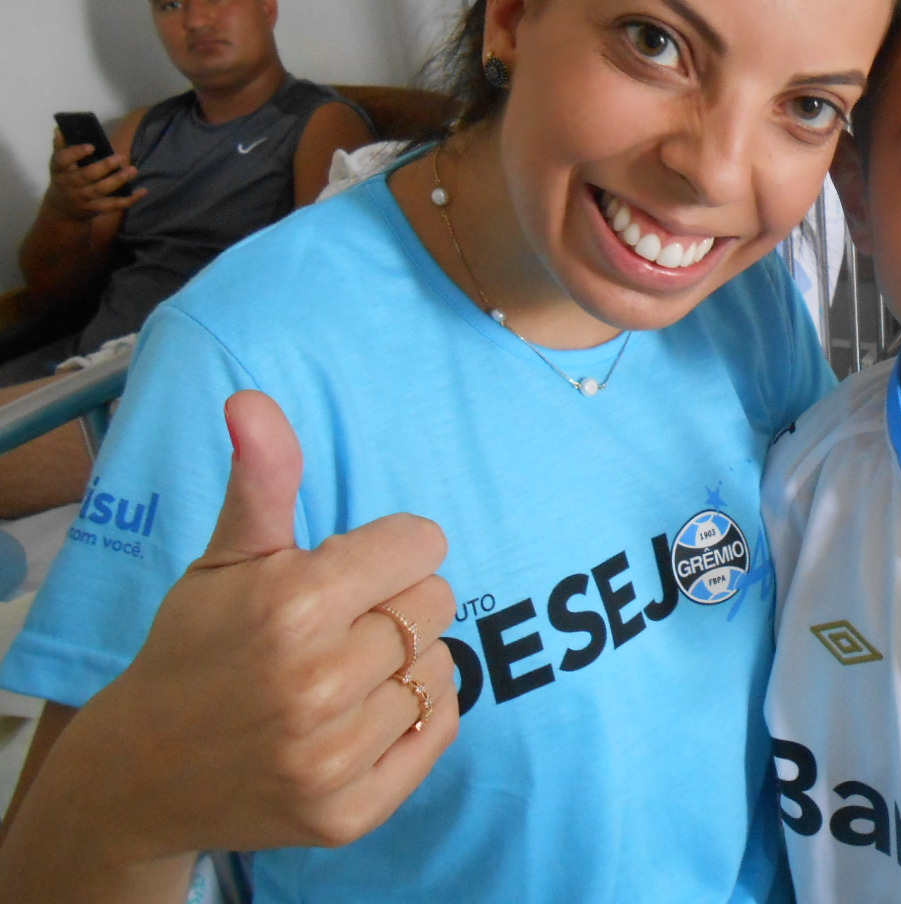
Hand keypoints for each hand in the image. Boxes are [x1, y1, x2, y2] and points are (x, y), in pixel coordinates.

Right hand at [43, 129, 142, 219]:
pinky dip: (130, 199)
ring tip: (133, 170)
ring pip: (101, 190)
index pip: (63, 160)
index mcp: (59, 169)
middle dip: (105, 166)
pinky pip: (114, 205)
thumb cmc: (64, 178)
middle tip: (121, 157)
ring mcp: (83, 198)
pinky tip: (143, 191)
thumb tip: (61, 128)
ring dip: (118, 180)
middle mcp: (70, 184)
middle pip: (87, 175)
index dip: (76, 153)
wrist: (62, 208)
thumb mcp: (59, 163)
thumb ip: (61, 145)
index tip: (91, 146)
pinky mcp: (95, 209)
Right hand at [68, 390, 458, 859]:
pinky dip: (416, 719)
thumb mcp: (225, 556)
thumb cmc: (197, 647)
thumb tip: (253, 402)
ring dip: (406, 664)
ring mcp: (334, 755)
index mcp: (294, 605)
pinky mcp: (350, 811)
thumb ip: (262, 479)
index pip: (423, 544)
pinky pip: (441, 731)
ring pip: (442, 668)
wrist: (145, 772)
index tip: (350, 571)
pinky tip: (362, 715)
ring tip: (345, 673)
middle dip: (398, 603)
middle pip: (438, 604)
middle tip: (343, 624)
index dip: (390, 551)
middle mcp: (319, 683)